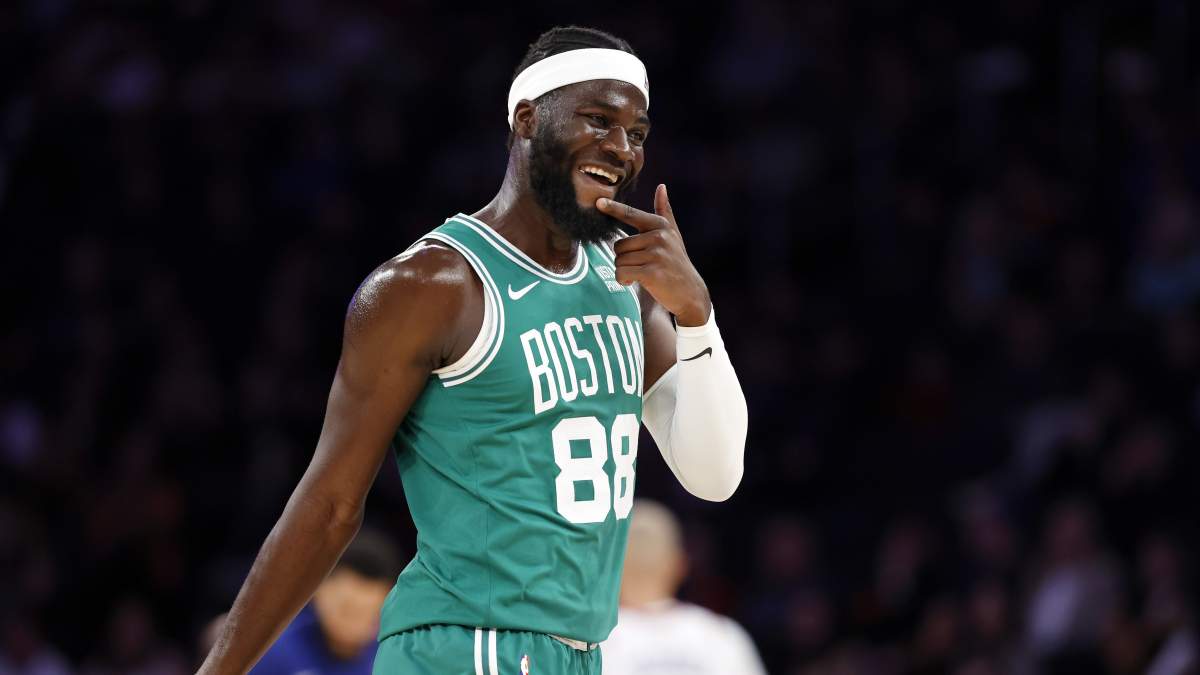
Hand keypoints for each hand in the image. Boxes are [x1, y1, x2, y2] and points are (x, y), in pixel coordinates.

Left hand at [596, 184, 710, 325]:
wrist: (690, 292)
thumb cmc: (676, 262)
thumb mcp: (673, 235)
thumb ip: (665, 212)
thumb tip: (661, 186)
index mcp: (660, 226)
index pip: (631, 215)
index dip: (613, 209)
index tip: (598, 202)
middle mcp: (659, 237)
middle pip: (619, 245)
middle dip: (624, 259)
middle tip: (640, 266)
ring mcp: (656, 255)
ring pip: (619, 261)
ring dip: (624, 271)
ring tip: (641, 274)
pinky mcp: (652, 273)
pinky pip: (622, 273)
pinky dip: (623, 280)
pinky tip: (634, 283)